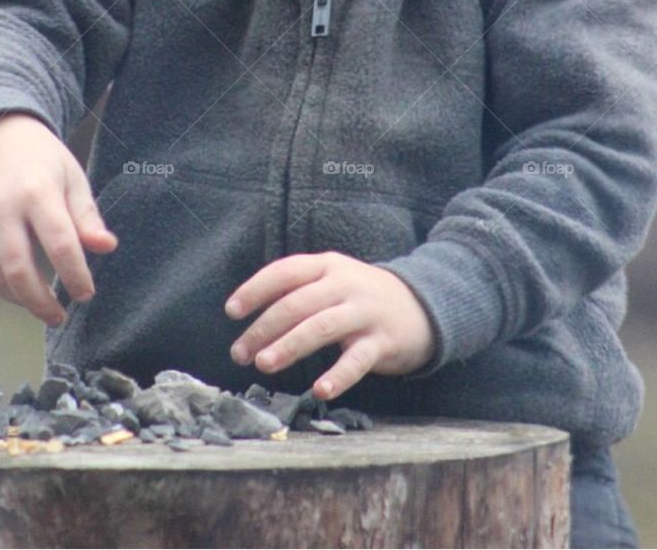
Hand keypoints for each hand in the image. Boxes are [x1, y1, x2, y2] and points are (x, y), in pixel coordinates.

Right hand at [0, 111, 117, 325]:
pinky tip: (17, 289)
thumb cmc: (43, 161)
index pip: (59, 244)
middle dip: (42, 302)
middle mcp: (1, 207)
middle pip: (19, 270)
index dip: (75, 275)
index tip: (86, 294)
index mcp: (37, 191)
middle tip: (60, 317)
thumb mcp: (72, 178)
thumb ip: (87, 216)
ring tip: (42, 304)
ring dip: (20, 299)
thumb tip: (107, 247)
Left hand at [225, 250, 438, 400]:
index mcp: (327, 265)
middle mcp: (344, 284)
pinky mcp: (383, 341)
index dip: (256, 289)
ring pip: (321, 326)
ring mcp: (365, 311)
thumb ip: (299, 290)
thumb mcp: (333, 280)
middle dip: (264, 328)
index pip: (285, 271)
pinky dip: (338, 375)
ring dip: (289, 345)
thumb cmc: (362, 297)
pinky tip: (320, 390)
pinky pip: (357, 359)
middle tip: (240, 353)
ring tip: (264, 364)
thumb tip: (254, 318)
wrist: (424, 305)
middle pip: (297, 302)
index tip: (231, 312)